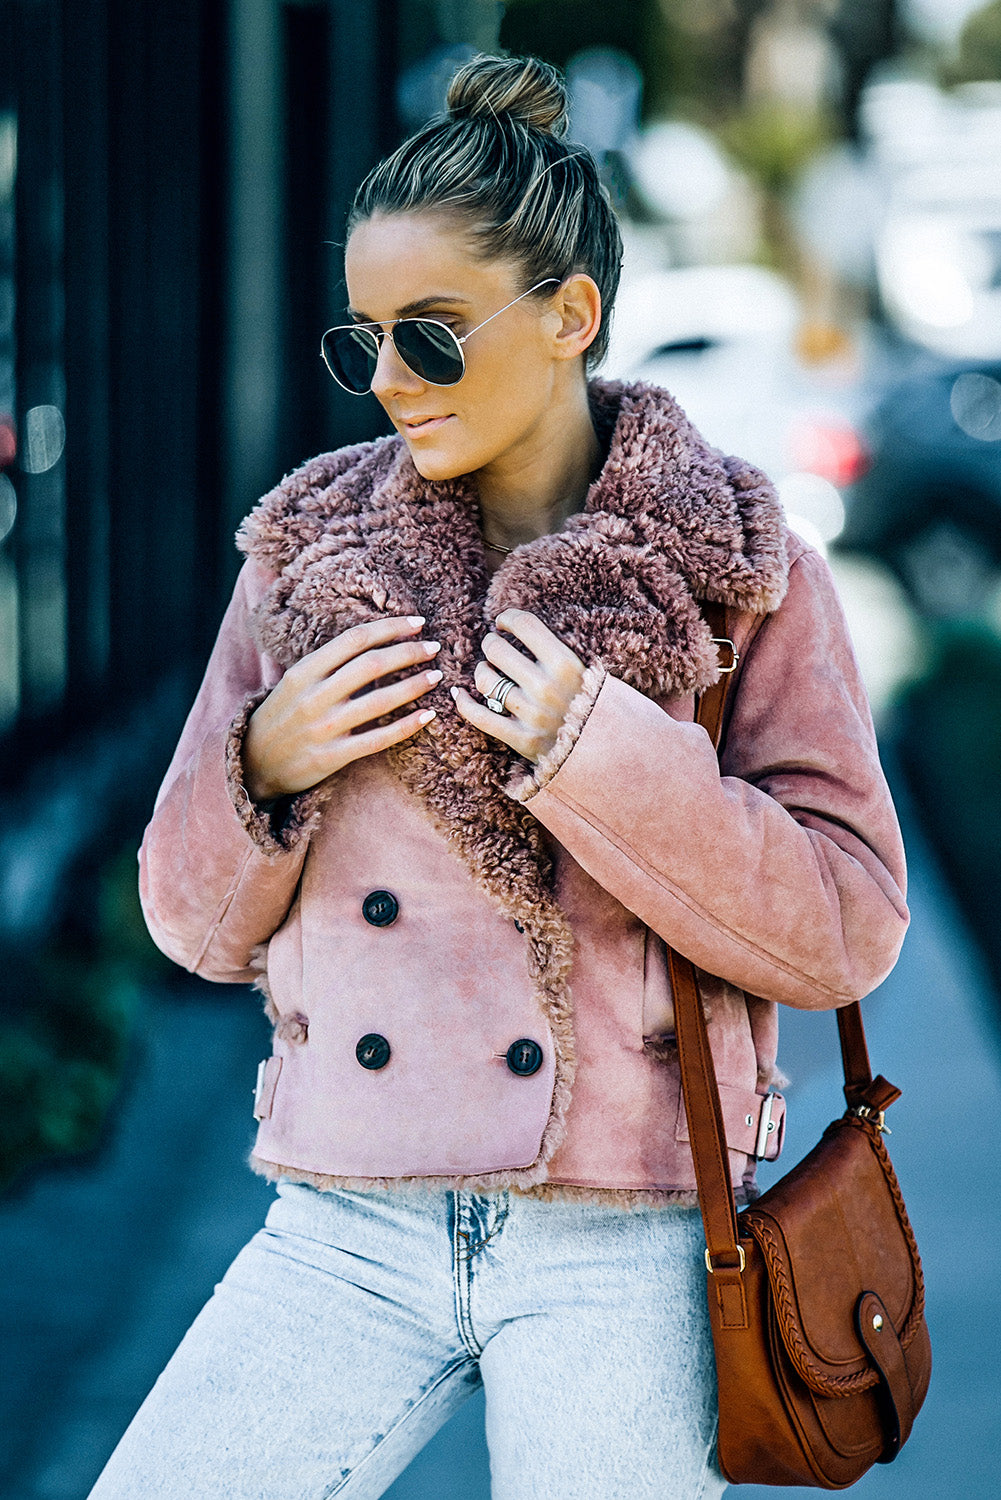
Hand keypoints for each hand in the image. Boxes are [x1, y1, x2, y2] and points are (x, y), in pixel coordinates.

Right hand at [243, 616, 440, 800]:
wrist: (252, 764)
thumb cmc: (281, 717)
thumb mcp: (294, 682)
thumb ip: (327, 664)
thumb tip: (374, 641)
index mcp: (303, 671)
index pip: (354, 639)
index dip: (390, 628)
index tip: (417, 623)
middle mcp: (313, 696)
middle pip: (371, 665)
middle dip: (409, 652)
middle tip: (435, 648)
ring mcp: (323, 728)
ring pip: (380, 701)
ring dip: (414, 685)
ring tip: (436, 677)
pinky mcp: (332, 756)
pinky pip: (378, 739)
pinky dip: (406, 726)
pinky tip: (427, 715)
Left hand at [451, 608, 584, 762]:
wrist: (610, 751)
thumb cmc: (596, 705)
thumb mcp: (587, 670)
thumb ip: (555, 651)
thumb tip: (515, 625)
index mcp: (565, 664)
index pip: (524, 625)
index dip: (508, 618)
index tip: (503, 623)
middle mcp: (546, 687)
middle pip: (496, 649)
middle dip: (491, 644)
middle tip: (495, 647)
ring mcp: (531, 715)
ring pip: (485, 680)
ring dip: (482, 672)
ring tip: (489, 672)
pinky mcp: (521, 740)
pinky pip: (478, 716)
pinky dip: (464, 702)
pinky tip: (459, 693)